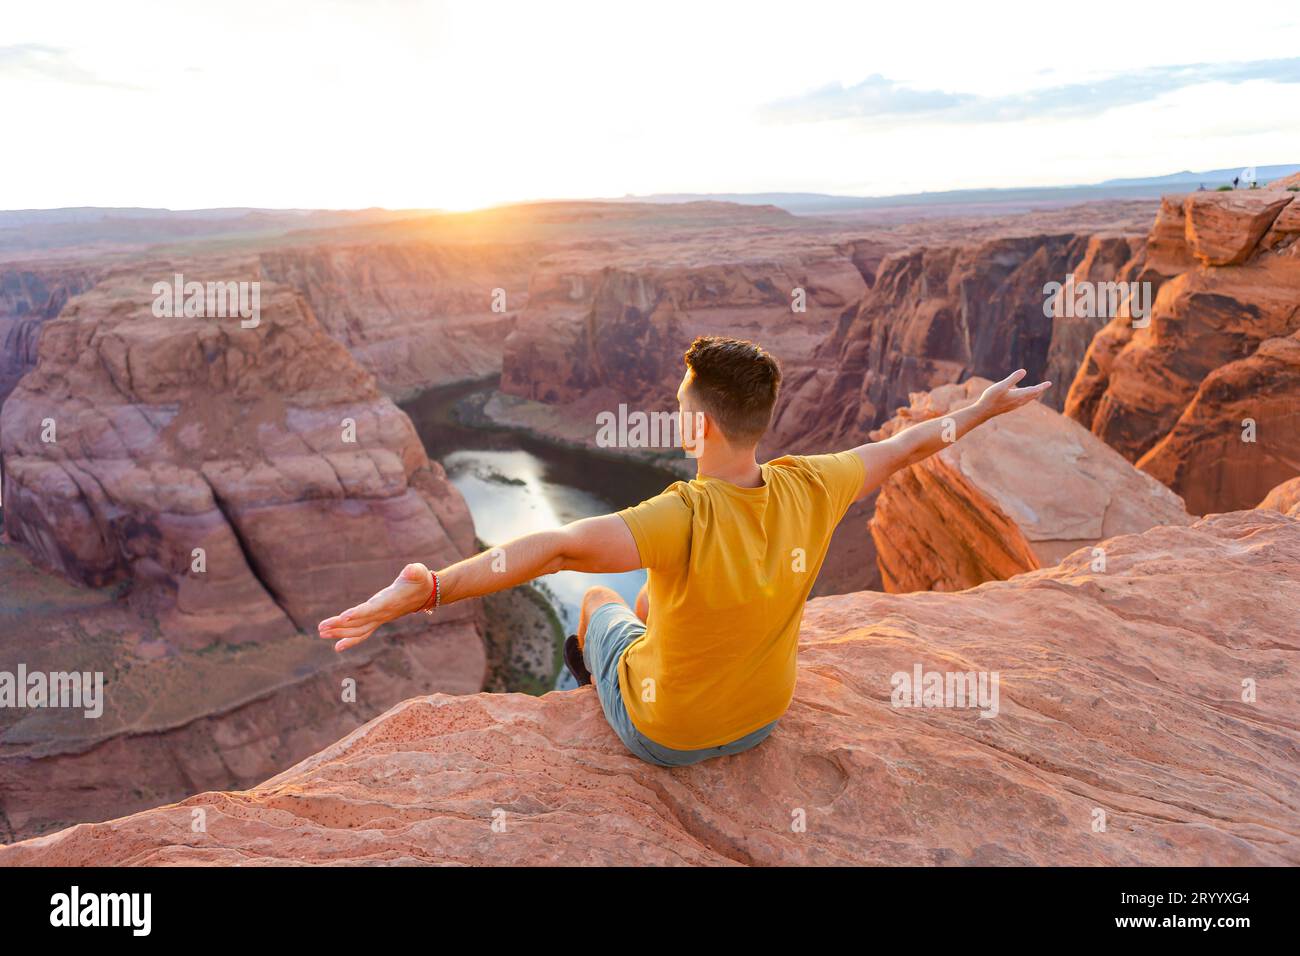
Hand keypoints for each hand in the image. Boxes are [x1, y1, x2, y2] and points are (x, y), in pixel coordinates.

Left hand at [317, 563, 433, 651]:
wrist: (426, 595)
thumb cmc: (420, 581)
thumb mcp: (418, 572)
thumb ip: (414, 571)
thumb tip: (411, 570)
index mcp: (390, 602)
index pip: (372, 609)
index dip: (359, 613)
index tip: (343, 617)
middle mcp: (383, 614)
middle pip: (360, 623)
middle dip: (340, 626)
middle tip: (321, 627)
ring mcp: (380, 618)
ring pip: (358, 630)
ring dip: (340, 632)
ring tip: (321, 632)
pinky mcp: (377, 619)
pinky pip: (363, 632)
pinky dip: (350, 638)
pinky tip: (337, 645)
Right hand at [975, 369, 1050, 418]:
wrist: (983, 412)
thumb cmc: (991, 398)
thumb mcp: (1001, 386)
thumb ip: (1013, 378)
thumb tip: (1024, 371)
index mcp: (1019, 396)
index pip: (1034, 390)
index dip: (1042, 386)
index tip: (1049, 383)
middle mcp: (1018, 401)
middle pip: (1032, 395)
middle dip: (1039, 390)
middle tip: (1045, 386)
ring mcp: (1013, 405)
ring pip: (1027, 399)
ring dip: (1033, 394)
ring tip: (1036, 391)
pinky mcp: (1009, 407)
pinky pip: (1022, 402)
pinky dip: (1026, 398)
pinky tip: (1022, 398)